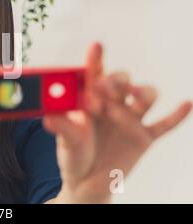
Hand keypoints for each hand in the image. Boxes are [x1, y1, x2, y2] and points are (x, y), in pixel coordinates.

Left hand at [43, 43, 191, 202]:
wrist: (87, 182)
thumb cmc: (72, 155)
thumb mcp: (66, 141)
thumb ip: (62, 127)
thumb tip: (48, 117)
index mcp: (90, 99)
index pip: (93, 75)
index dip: (95, 60)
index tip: (96, 46)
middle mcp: (112, 104)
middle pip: (122, 80)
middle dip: (117, 80)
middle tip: (105, 88)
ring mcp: (129, 119)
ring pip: (146, 95)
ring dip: (142, 92)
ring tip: (132, 98)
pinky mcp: (143, 137)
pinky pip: (164, 124)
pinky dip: (177, 115)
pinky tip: (187, 103)